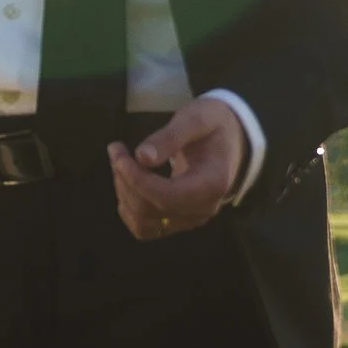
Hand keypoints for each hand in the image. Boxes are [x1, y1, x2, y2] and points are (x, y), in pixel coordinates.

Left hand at [109, 99, 245, 242]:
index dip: (136, 179)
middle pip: (149, 210)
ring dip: (123, 194)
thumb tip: (142, 157)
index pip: (166, 196)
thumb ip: (170, 136)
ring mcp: (191, 219)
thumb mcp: (195, 119)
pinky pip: (144, 228)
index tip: (119, 154)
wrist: (230, 139)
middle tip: (117, 150)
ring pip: (142, 222)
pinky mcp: (179, 221)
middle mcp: (204, 208)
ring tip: (121, 163)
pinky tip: (127, 182)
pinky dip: (128, 207)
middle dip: (125, 181)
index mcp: (212, 183)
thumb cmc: (213, 124)